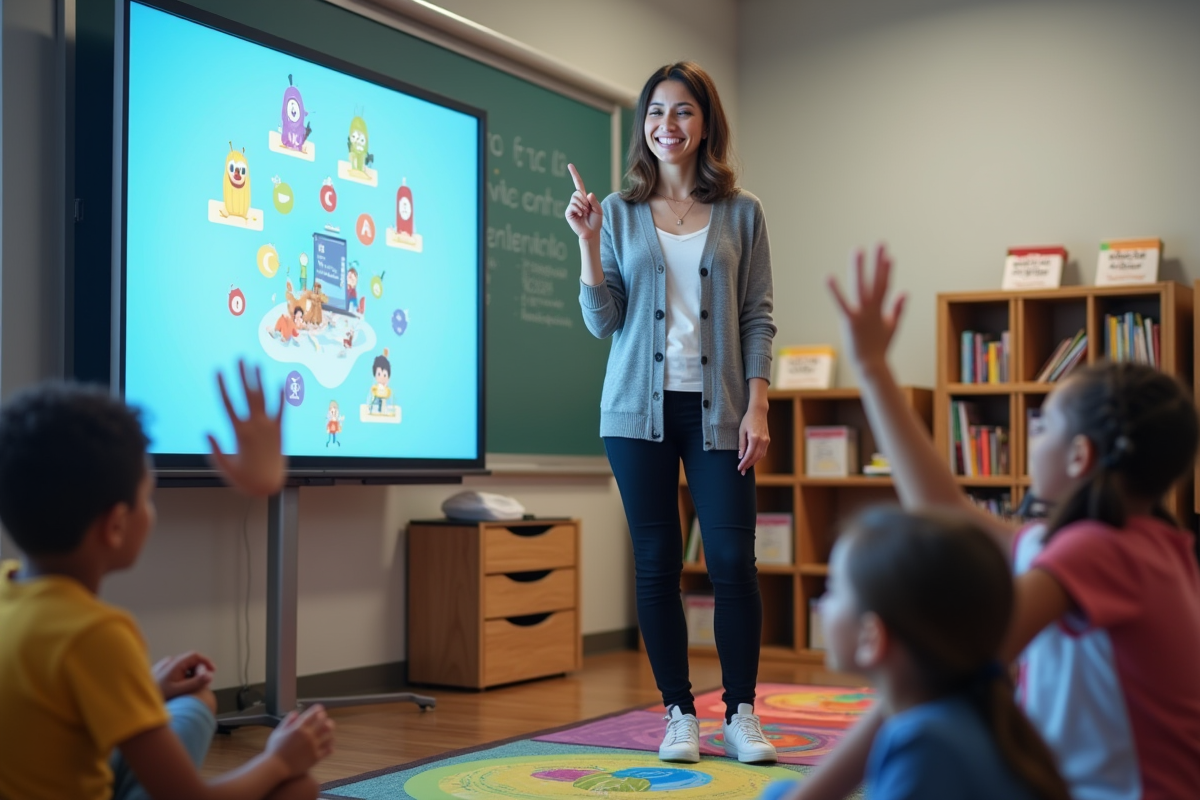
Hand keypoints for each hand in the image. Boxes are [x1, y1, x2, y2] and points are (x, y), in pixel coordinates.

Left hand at [153, 651, 214, 700]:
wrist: (136, 700)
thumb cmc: (156, 696)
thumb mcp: (179, 690)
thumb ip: (196, 682)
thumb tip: (209, 675)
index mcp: (175, 663)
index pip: (196, 656)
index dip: (206, 662)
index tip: (212, 671)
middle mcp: (169, 662)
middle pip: (190, 660)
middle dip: (199, 670)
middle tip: (203, 682)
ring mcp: (164, 666)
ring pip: (183, 666)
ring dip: (191, 673)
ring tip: (190, 686)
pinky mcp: (160, 671)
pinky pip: (176, 670)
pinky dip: (182, 676)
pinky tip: (179, 687)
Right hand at [207, 361, 286, 496]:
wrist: (269, 486)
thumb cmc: (244, 479)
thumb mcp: (224, 465)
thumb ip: (215, 449)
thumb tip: (207, 433)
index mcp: (239, 432)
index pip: (228, 403)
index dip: (223, 386)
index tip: (218, 370)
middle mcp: (255, 426)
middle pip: (248, 395)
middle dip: (243, 375)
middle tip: (240, 358)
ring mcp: (269, 427)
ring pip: (264, 398)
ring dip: (259, 380)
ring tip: (256, 364)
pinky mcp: (280, 432)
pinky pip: (281, 411)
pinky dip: (281, 397)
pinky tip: (281, 383)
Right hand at [266, 704, 334, 776]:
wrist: (276, 768)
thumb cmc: (274, 750)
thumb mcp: (278, 732)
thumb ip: (287, 721)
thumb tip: (296, 713)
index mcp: (299, 727)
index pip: (314, 714)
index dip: (319, 710)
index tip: (320, 710)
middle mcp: (308, 735)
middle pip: (324, 723)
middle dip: (326, 720)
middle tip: (326, 721)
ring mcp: (313, 746)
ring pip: (329, 735)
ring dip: (329, 733)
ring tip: (328, 733)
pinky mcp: (316, 757)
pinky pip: (328, 749)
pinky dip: (330, 746)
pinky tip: (329, 745)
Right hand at [565, 163, 602, 239]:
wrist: (591, 233)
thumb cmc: (596, 222)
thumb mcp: (599, 210)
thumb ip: (594, 201)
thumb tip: (587, 194)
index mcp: (584, 198)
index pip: (578, 183)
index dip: (574, 174)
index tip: (570, 165)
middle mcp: (576, 201)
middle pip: (577, 192)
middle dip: (585, 200)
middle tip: (588, 210)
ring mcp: (571, 206)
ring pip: (575, 198)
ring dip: (583, 206)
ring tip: (585, 214)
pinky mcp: (568, 213)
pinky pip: (572, 205)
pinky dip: (578, 209)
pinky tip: (581, 215)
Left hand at [737, 404, 769, 474]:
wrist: (759, 411)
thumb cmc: (748, 419)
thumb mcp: (741, 431)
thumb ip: (741, 444)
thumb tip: (740, 456)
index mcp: (754, 438)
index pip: (749, 455)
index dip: (744, 463)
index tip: (739, 468)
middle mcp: (762, 440)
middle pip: (755, 457)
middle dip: (748, 465)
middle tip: (742, 471)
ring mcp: (766, 441)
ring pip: (760, 456)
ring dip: (753, 463)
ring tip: (746, 467)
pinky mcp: (768, 440)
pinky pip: (763, 452)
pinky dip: (758, 457)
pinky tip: (752, 460)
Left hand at [828, 245, 906, 373]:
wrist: (871, 366)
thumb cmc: (879, 348)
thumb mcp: (891, 327)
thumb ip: (897, 309)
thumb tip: (904, 292)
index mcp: (880, 310)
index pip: (885, 285)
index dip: (887, 270)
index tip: (888, 255)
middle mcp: (872, 308)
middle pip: (877, 281)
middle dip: (878, 262)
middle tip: (880, 243)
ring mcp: (862, 314)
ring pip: (861, 286)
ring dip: (860, 268)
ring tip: (859, 250)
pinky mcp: (850, 321)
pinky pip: (842, 303)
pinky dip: (835, 291)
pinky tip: (828, 277)